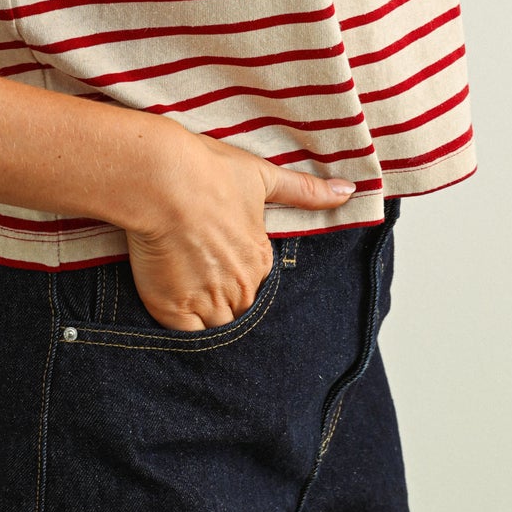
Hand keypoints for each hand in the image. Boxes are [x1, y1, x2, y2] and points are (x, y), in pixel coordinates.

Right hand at [123, 125, 356, 329]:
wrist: (162, 180)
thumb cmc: (208, 172)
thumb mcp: (261, 175)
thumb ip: (304, 190)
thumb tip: (349, 192)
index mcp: (260, 258)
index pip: (258, 285)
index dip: (239, 277)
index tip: (221, 265)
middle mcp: (240, 286)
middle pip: (240, 312)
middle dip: (228, 304)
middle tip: (204, 285)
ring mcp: (208, 301)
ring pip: (218, 330)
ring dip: (209, 323)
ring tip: (191, 306)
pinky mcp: (174, 310)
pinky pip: (188, 339)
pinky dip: (185, 336)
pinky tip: (177, 320)